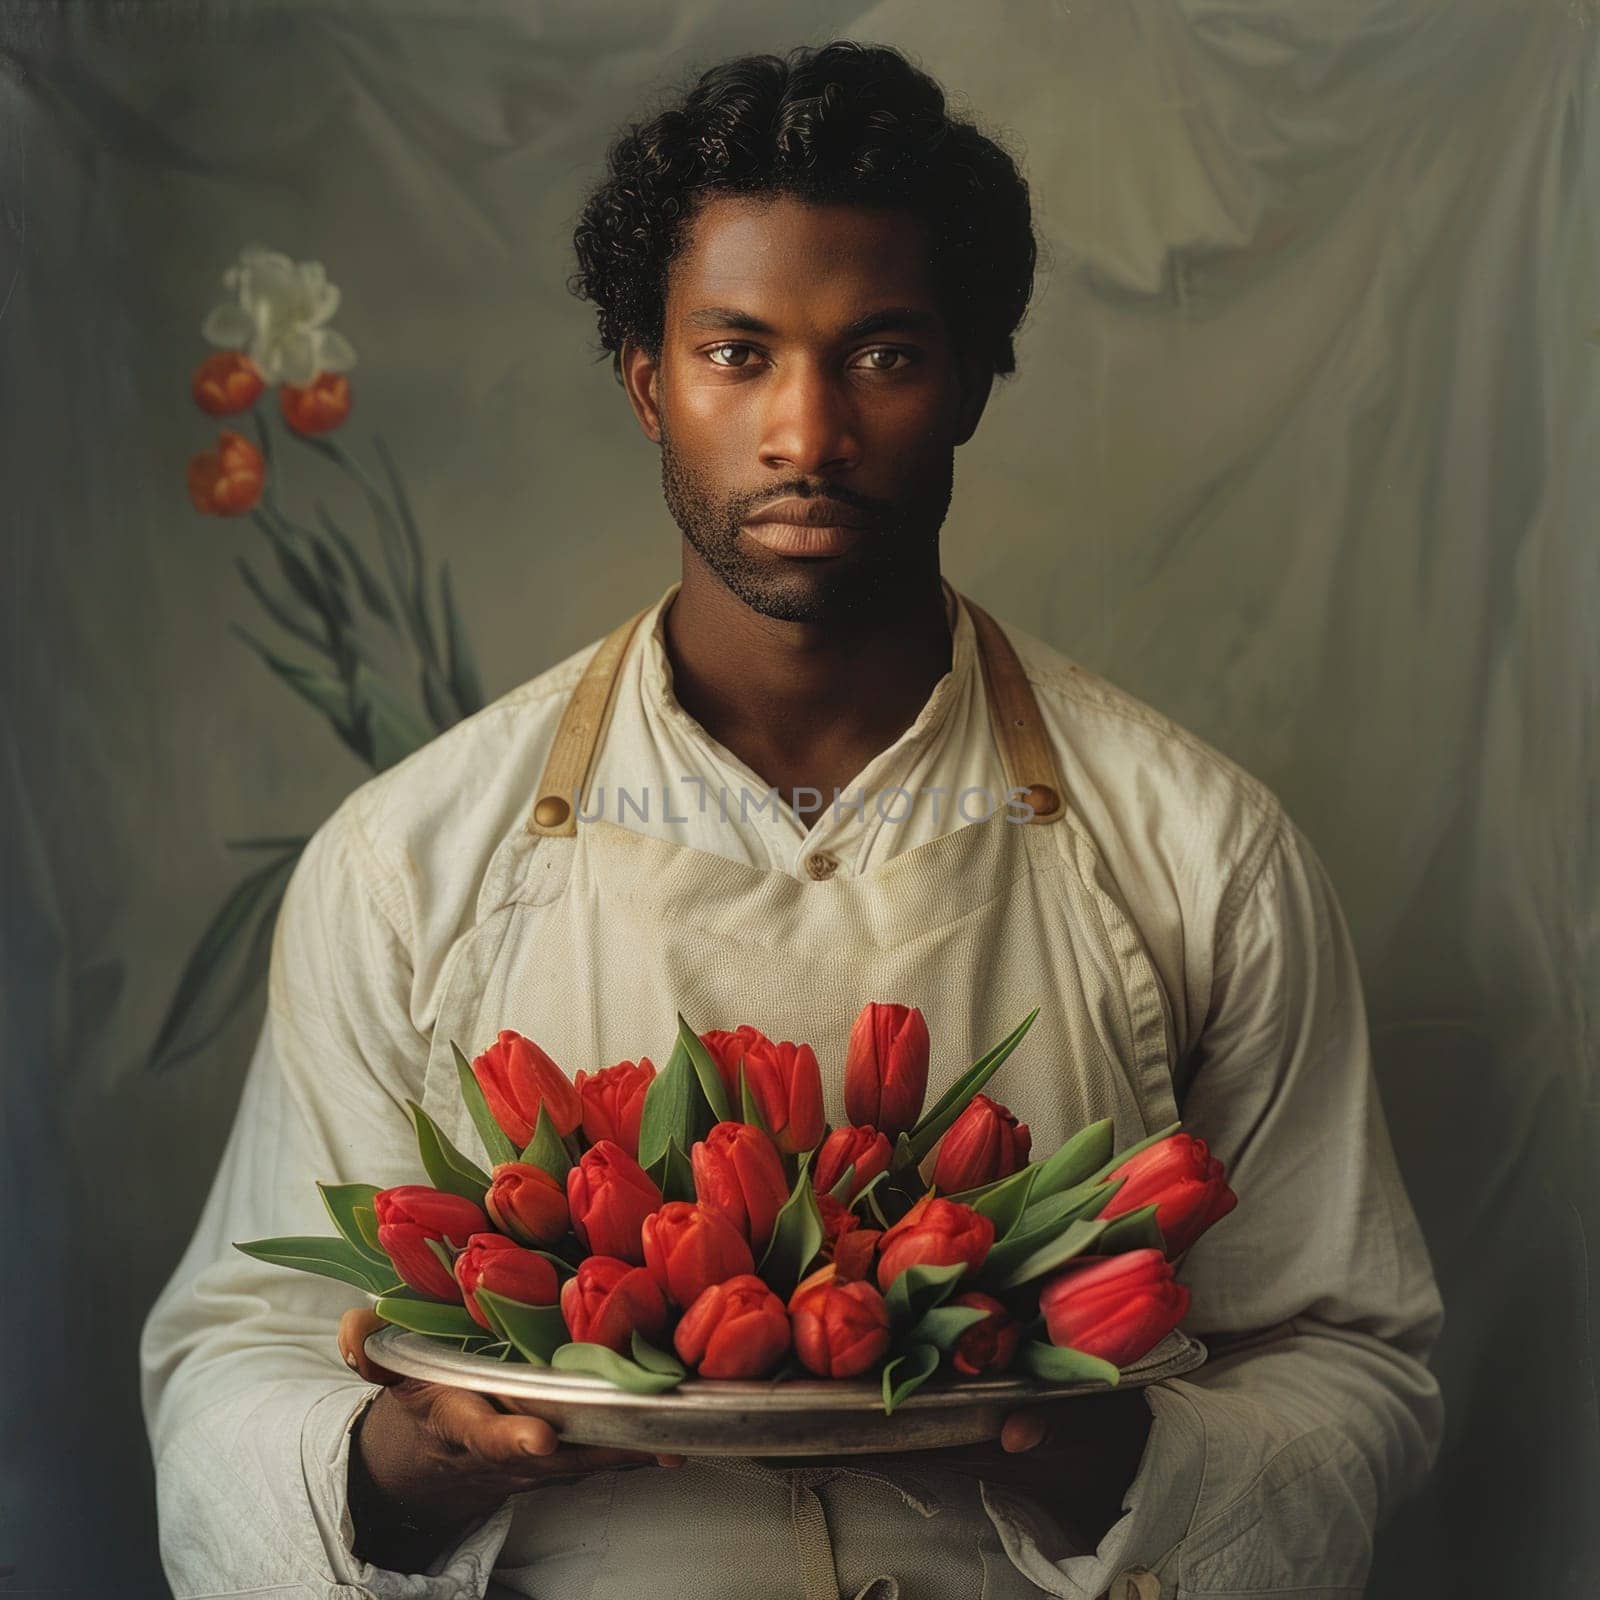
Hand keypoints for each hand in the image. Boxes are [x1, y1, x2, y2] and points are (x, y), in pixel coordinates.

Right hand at [338, 1307, 681, 1571]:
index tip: (536, 1437)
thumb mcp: (389, 1369)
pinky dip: (648, 1436)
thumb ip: (368, 1346)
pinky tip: (692, 1418)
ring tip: (684, 1416)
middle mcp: (512, 1445)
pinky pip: (615, 1448)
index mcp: (465, 1420)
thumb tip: (352, 1329)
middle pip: (560, 1449)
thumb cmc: (425, 1397)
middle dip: (599, 1437)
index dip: (509, 1436)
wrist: (439, 1460)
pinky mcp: (577, 1452)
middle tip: (643, 1416)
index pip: (484, 1432)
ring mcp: (549, 1456)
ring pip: (595, 1451)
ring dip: (635, 1438)